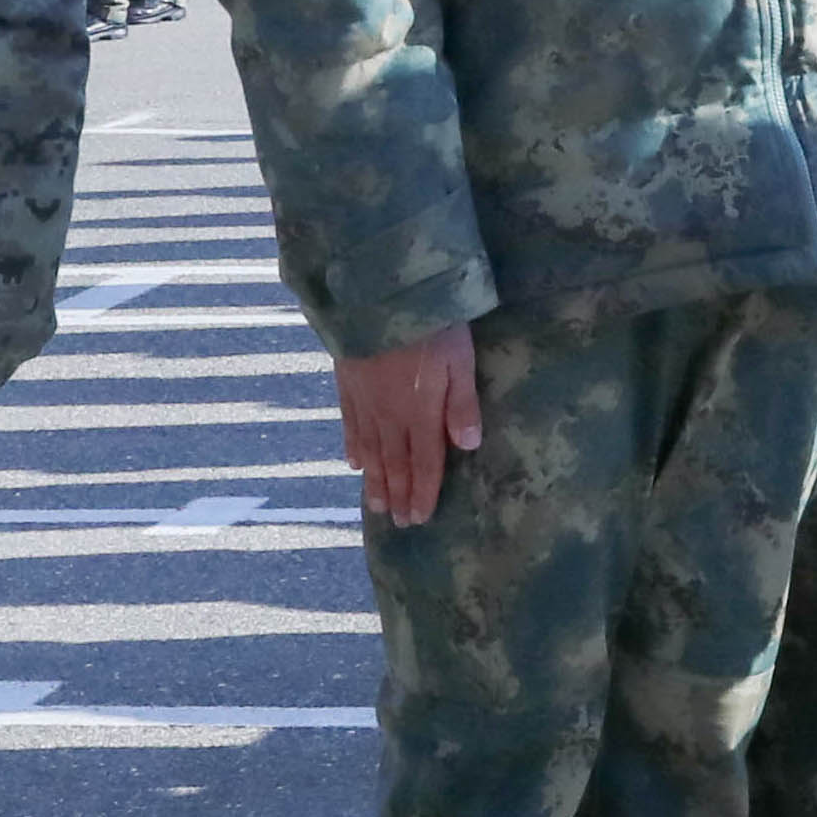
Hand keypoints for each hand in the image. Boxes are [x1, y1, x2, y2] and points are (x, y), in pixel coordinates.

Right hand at [334, 326, 484, 528]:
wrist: (378, 293)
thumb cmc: (429, 324)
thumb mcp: (459, 360)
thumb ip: (461, 404)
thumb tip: (468, 447)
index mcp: (420, 413)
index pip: (423, 463)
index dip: (422, 493)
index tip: (419, 518)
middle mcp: (389, 416)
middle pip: (394, 464)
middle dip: (397, 495)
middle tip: (397, 523)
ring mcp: (365, 401)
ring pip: (370, 451)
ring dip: (374, 481)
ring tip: (375, 506)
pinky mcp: (347, 384)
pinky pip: (349, 425)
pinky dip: (353, 447)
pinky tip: (354, 463)